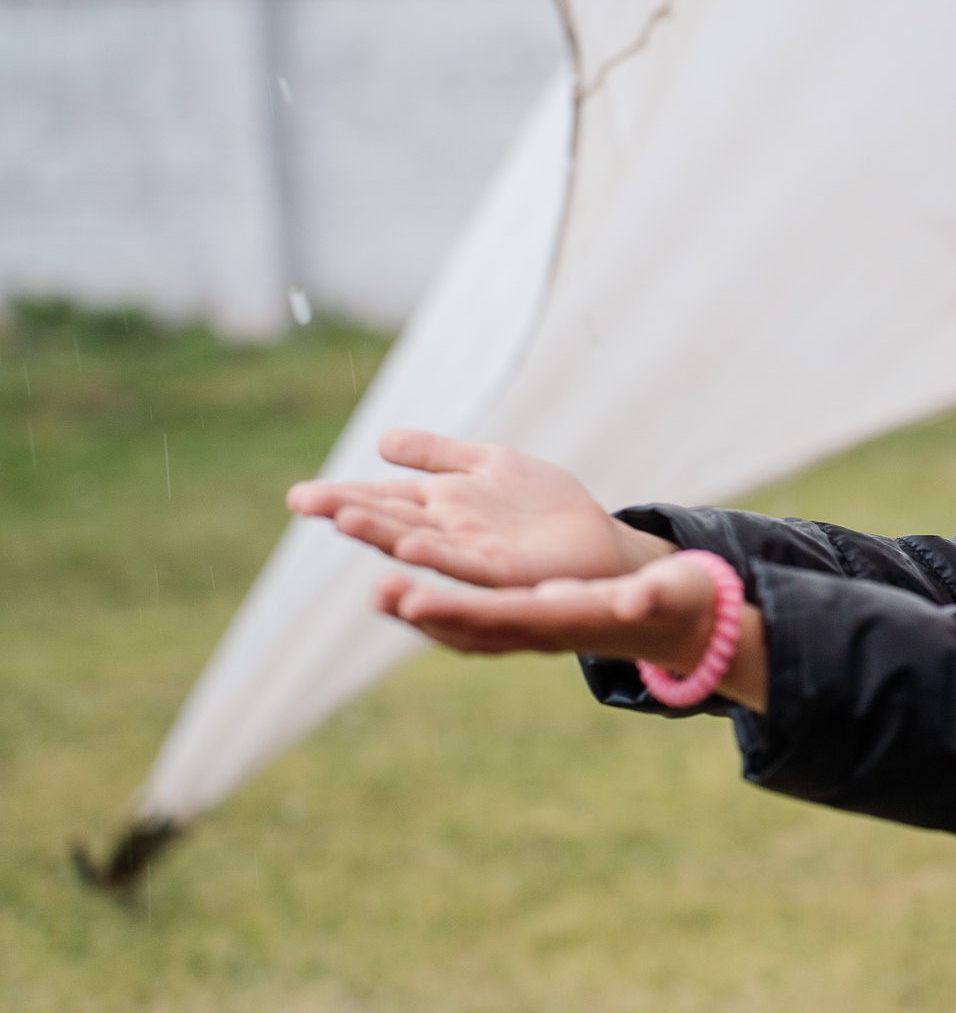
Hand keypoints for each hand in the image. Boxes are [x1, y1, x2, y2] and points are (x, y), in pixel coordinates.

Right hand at [288, 429, 671, 586]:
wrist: (600, 544)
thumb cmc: (543, 509)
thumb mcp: (489, 466)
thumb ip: (438, 455)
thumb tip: (381, 442)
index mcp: (441, 507)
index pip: (382, 499)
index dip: (343, 496)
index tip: (298, 495)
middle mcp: (449, 534)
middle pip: (391, 521)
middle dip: (350, 513)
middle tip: (303, 500)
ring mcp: (474, 554)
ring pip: (420, 545)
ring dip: (383, 536)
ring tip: (344, 519)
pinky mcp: (507, 570)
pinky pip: (465, 565)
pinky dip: (436, 556)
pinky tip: (410, 545)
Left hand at [376, 555, 768, 710]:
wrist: (680, 626)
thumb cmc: (680, 602)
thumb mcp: (672, 593)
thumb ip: (653, 595)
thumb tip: (639, 599)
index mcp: (572, 623)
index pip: (506, 619)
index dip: (461, 609)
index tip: (417, 598)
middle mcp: (545, 634)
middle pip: (474, 629)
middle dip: (427, 612)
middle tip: (381, 591)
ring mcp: (535, 633)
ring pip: (467, 630)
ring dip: (424, 613)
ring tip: (380, 591)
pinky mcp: (532, 624)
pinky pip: (476, 625)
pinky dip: (442, 611)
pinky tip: (416, 592)